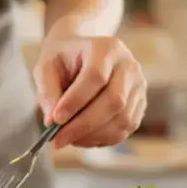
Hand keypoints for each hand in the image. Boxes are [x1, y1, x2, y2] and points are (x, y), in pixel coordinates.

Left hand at [33, 32, 145, 147]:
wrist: (82, 53)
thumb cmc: (63, 60)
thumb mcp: (46, 67)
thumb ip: (47, 92)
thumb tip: (53, 122)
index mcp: (106, 48)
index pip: (96, 77)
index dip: (75, 102)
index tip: (55, 120)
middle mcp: (129, 66)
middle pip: (114, 101)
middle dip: (84, 125)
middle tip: (58, 139)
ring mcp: (138, 86)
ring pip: (123, 119)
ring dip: (93, 135)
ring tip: (68, 138)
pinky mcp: (140, 104)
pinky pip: (126, 129)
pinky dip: (103, 138)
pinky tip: (83, 137)